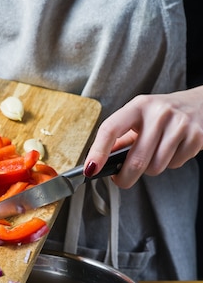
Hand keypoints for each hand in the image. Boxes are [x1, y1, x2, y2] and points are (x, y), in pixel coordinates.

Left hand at [83, 86, 202, 187]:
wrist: (202, 104)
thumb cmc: (164, 114)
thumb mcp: (140, 116)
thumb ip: (121, 137)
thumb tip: (99, 161)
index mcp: (138, 106)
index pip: (111, 129)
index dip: (98, 152)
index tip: (90, 169)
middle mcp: (159, 112)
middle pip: (136, 160)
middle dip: (125, 177)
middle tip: (122, 179)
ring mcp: (179, 124)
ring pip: (155, 168)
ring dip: (151, 169)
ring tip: (156, 153)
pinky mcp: (196, 137)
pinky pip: (174, 165)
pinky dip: (171, 163)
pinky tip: (173, 149)